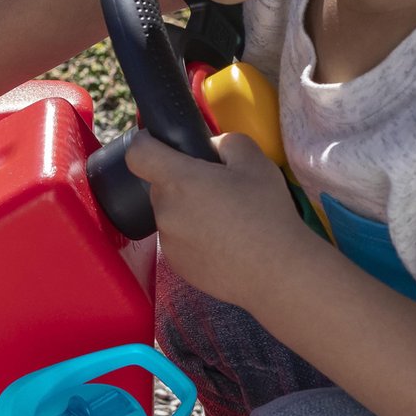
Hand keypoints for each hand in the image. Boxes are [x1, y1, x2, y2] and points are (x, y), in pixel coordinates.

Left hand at [125, 130, 313, 308]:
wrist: (277, 272)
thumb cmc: (267, 212)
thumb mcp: (255, 163)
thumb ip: (227, 142)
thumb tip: (211, 146)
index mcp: (178, 181)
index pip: (138, 154)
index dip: (145, 143)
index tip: (159, 143)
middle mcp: (164, 211)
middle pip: (159, 186)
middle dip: (181, 182)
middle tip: (216, 189)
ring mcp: (167, 241)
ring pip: (170, 214)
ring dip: (187, 210)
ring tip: (224, 221)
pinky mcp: (175, 264)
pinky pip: (177, 241)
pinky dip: (192, 238)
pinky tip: (222, 244)